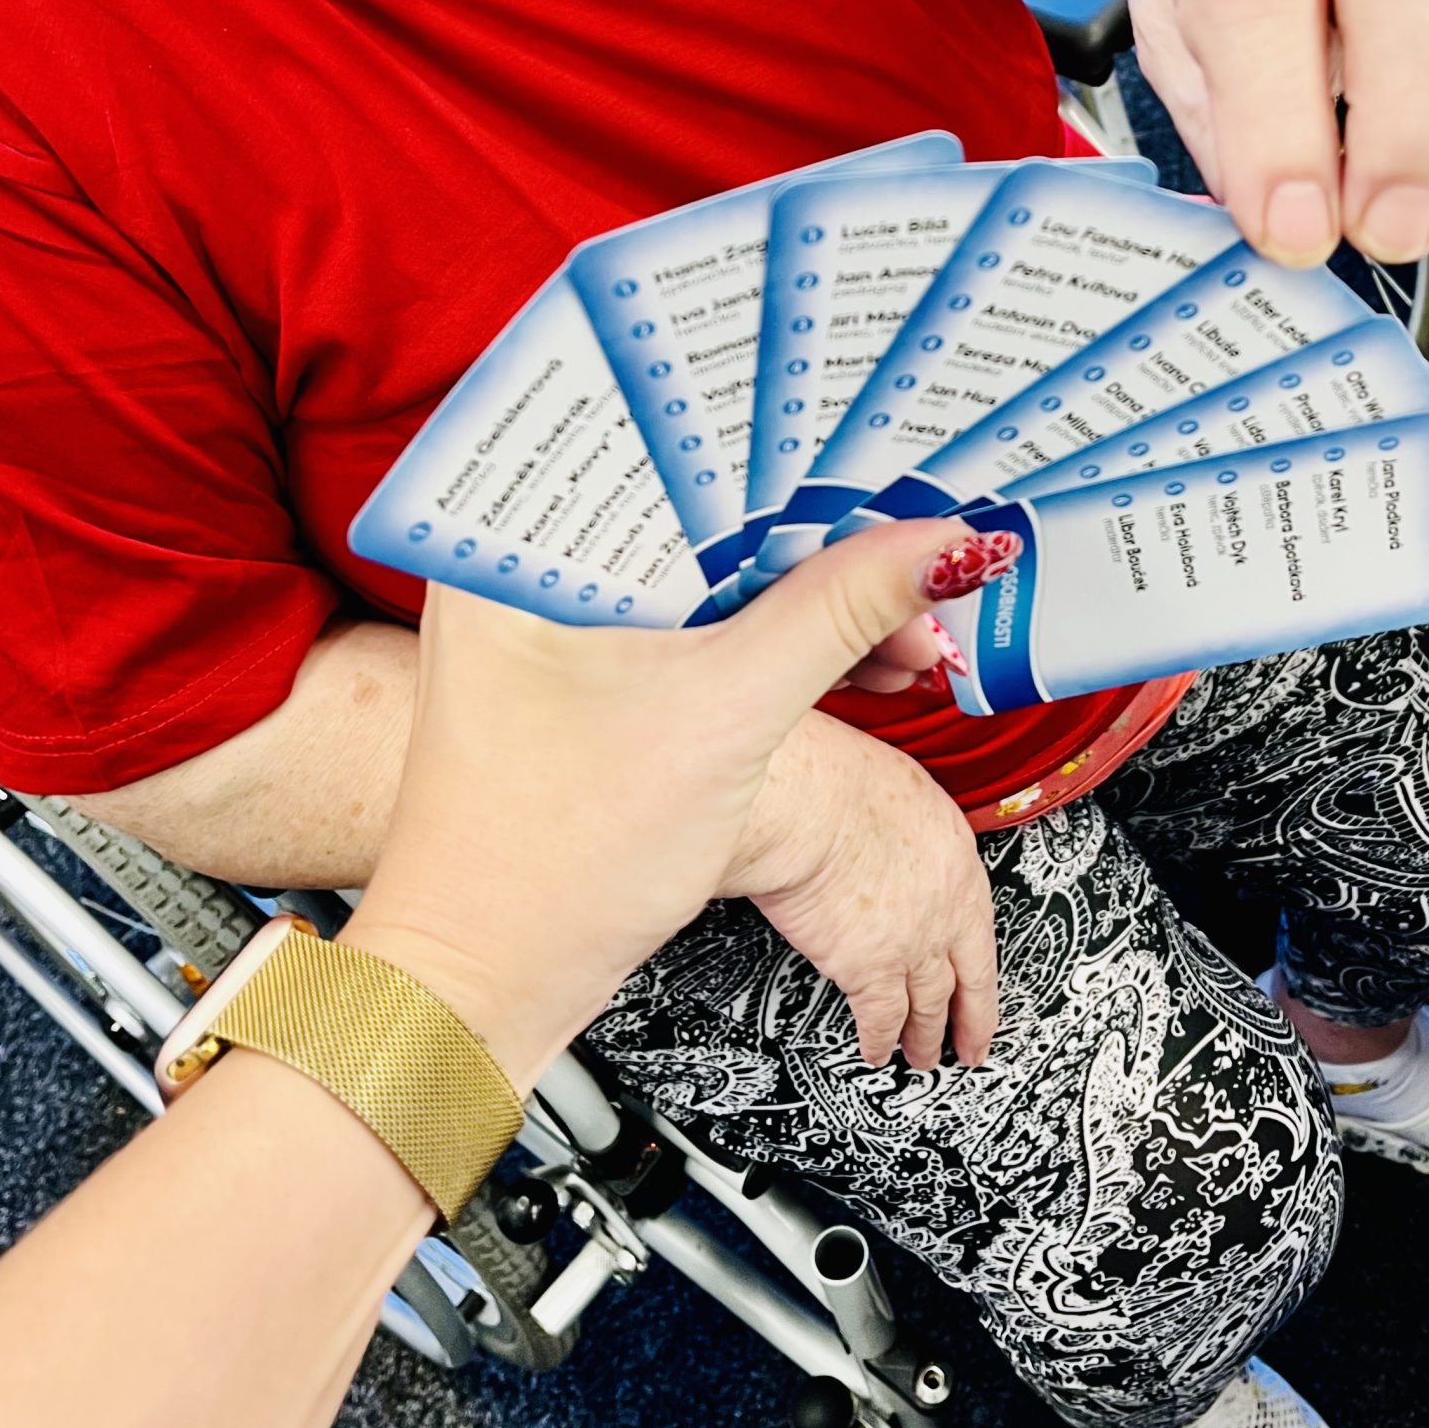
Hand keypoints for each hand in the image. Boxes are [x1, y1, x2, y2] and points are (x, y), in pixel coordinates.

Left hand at [344, 518, 998, 1090]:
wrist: (485, 979)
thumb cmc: (557, 860)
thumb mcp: (726, 718)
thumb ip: (839, 618)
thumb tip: (943, 547)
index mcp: (519, 538)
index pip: (688, 449)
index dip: (808, 462)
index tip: (901, 476)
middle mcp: (523, 557)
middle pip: (711, 509)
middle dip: (828, 541)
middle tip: (922, 561)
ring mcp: (552, 614)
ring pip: (718, 569)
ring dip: (814, 598)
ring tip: (905, 626)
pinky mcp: (583, 664)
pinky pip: (701, 619)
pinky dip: (777, 638)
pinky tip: (857, 658)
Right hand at [727, 712, 998, 1071]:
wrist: (806, 803)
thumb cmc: (838, 778)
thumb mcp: (900, 786)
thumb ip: (907, 823)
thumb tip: (892, 831)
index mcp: (957, 860)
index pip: (981, 925)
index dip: (983, 965)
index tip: (984, 985)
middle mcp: (945, 909)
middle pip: (968, 978)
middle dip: (972, 1019)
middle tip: (974, 1045)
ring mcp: (911, 945)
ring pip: (928, 1006)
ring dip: (927, 1037)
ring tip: (924, 1057)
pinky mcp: (867, 969)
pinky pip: (880, 1017)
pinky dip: (878, 1039)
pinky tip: (876, 1051)